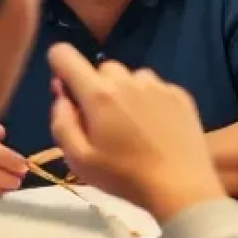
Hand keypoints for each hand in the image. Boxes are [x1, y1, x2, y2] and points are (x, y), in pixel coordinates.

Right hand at [48, 44, 224, 224]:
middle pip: (102, 69)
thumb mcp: (78, 158)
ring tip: (128, 127)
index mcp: (99, 94)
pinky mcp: (179, 92)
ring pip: (130, 77)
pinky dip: (147, 99)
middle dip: (95, 88)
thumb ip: (61, 121)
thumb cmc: (122, 175)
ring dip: (123, 92)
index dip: (59, 64)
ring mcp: (158, 84)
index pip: (66, 55)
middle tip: (99, 121)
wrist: (179, 182)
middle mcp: (129, 80)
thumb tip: (60, 94)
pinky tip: (152, 127)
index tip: (63, 85)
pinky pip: (154, 86)